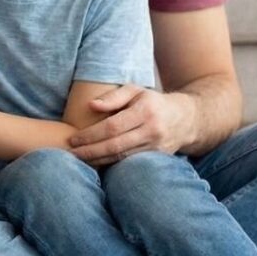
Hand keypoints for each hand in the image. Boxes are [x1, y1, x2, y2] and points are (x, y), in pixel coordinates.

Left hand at [68, 85, 190, 164]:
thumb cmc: (152, 101)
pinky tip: (96, 164)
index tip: (73, 138)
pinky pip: (130, 163)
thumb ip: (113, 96)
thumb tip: (91, 105)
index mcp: (145, 112)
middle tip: (71, 153)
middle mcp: (152, 131)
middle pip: (116, 145)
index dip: (91, 135)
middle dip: (91, 151)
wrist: (185, 119)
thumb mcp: (135, 90)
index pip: (113, 127)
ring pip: (123, 158)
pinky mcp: (158, 159)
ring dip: (98, 161)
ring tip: (79, 160)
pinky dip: (112, 165)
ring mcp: (157, 148)